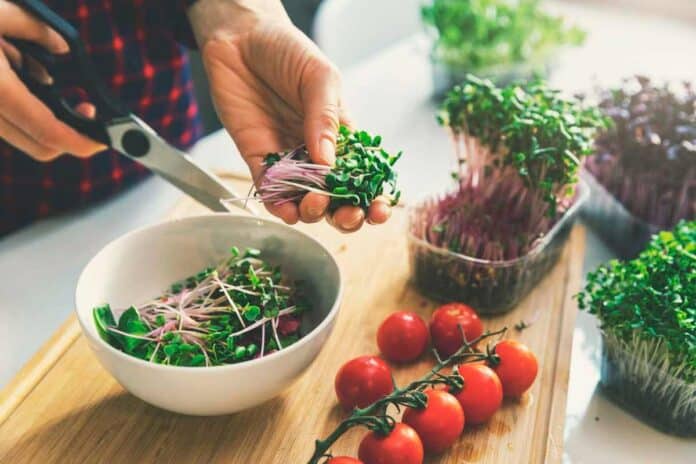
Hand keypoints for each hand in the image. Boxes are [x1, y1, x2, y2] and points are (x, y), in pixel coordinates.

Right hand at [0, 1, 103, 160]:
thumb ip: (34, 29)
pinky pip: (4, 121)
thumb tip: (62, 48)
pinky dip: (21, 105)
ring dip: (43, 116)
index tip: (105, 139)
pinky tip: (12, 68)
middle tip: (87, 109)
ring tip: (31, 68)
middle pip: (41, 146)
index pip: (50, 132)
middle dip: (70, 135)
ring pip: (22, 135)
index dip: (84, 141)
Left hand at [188, 0, 390, 230]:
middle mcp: (317, 153)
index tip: (379, 211)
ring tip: (315, 204)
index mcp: (341, 134)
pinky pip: (270, 191)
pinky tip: (287, 209)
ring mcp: (288, 159)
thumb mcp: (320, 78)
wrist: (240, 38)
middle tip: (348, 216)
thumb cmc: (287, 51)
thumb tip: (329, 162)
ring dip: (313, 212)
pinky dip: (279, 206)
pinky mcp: (259, 159)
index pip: (363, 175)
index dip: (373, 197)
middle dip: (346, 215)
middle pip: (337, 198)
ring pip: (305, 201)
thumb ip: (325, 118)